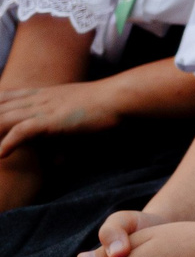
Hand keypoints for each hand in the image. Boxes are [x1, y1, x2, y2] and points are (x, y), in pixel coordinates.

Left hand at [0, 82, 120, 155]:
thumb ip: (60, 135)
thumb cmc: (104, 107)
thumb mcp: (75, 117)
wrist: (120, 97)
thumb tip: (56, 162)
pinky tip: (2, 154)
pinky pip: (23, 130)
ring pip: (4, 119)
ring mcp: (43, 108)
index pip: (4, 98)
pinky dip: (9, 142)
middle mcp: (37, 99)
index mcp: (41, 94)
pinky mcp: (52, 119)